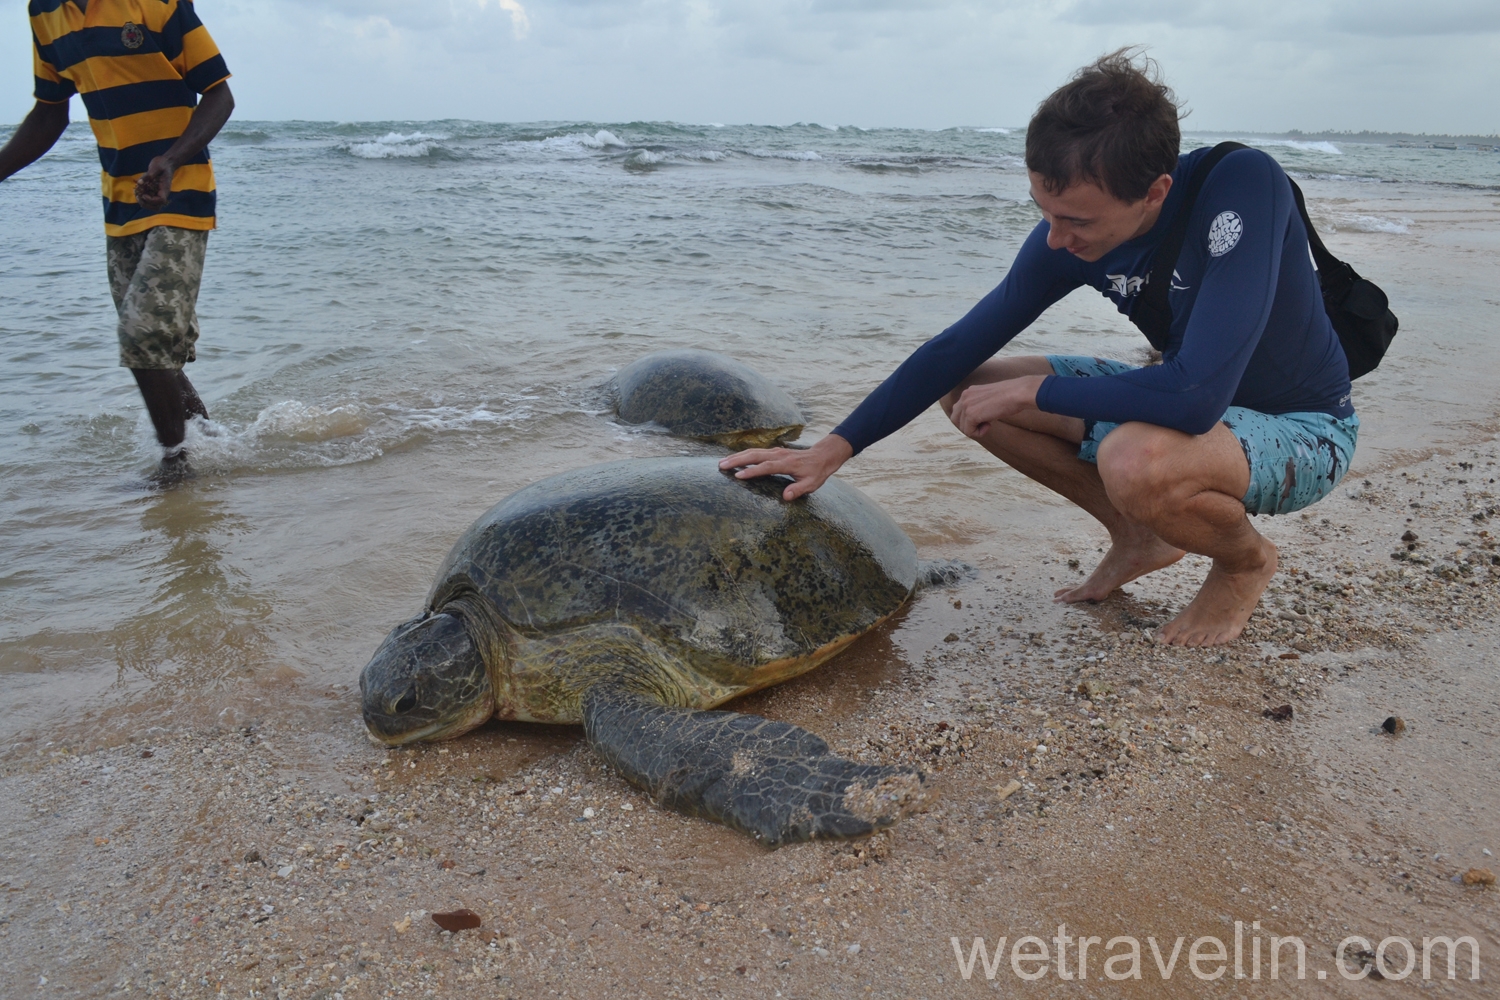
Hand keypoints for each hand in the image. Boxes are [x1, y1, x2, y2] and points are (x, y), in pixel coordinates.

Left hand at [135, 155, 174, 209]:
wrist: (166, 163)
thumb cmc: (162, 164)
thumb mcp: (156, 167)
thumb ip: (148, 175)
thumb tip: (139, 183)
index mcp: (164, 188)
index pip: (161, 200)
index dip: (151, 200)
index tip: (144, 194)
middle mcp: (162, 193)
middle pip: (156, 207)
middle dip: (146, 204)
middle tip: (139, 196)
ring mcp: (158, 193)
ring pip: (152, 205)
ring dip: (143, 202)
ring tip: (137, 194)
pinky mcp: (154, 191)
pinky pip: (148, 199)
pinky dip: (141, 197)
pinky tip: (137, 190)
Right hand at [718, 434, 854, 501]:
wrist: (821, 456)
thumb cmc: (816, 472)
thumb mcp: (811, 484)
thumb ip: (798, 490)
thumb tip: (786, 497)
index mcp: (787, 464)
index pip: (766, 467)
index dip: (752, 471)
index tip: (739, 476)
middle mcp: (779, 455)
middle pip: (755, 455)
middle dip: (737, 460)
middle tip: (722, 466)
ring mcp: (775, 451)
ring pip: (753, 452)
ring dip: (737, 456)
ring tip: (722, 462)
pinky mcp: (773, 451)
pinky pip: (756, 452)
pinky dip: (743, 455)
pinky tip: (734, 459)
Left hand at [948, 375, 1044, 437]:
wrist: (1018, 393)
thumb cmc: (1010, 396)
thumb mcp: (988, 398)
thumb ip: (977, 405)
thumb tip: (972, 420)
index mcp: (968, 391)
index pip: (958, 411)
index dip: (970, 419)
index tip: (985, 417)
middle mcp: (964, 396)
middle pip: (955, 419)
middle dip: (968, 425)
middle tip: (984, 423)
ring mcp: (966, 405)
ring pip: (962, 427)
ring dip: (975, 429)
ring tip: (989, 423)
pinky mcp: (971, 414)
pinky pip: (969, 432)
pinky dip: (979, 433)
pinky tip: (990, 425)